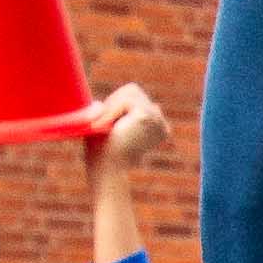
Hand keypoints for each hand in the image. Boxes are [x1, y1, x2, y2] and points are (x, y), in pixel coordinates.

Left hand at [85, 79, 166, 262]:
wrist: (108, 171)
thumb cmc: (103, 156)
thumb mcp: (108, 129)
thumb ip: (109, 114)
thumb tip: (101, 103)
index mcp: (156, 128)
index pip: (135, 98)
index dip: (115, 105)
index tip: (105, 125)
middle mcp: (161, 124)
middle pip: (134, 90)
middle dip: (114, 103)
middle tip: (101, 125)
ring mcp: (157, 119)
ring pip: (130, 92)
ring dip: (111, 108)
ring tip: (102, 127)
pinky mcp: (147, 116)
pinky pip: (125, 100)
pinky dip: (111, 111)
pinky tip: (104, 127)